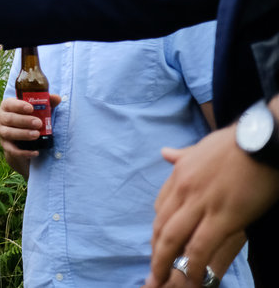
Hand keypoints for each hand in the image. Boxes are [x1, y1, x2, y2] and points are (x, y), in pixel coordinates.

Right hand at [0, 94, 60, 156]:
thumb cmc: (29, 118)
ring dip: (23, 134)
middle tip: (38, 123)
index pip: (10, 104)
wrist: (21, 139)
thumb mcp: (37, 109)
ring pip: (9, 133)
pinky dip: (24, 152)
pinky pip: (12, 150)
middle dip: (24, 121)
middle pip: (9, 119)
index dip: (19, 105)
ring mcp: (2, 132)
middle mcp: (1, 118)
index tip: (31, 108)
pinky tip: (35, 152)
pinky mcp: (5, 145)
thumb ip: (46, 103)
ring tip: (36, 135)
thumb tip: (57, 98)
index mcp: (7, 106)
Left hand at [144, 125, 278, 286]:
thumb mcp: (201, 146)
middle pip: (161, 227)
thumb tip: (165, 153)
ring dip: (165, 264)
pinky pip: (199, 246)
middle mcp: (183, 189)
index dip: (158, 231)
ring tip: (163, 282)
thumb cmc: (237, 143)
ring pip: (173, 239)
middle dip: (155, 253)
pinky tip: (192, 277)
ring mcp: (201, 203)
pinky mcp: (223, 216)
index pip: (160, 208)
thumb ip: (183, 155)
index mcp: (179, 173)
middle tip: (152, 274)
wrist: (261, 140)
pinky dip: (192, 264)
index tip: (159, 246)